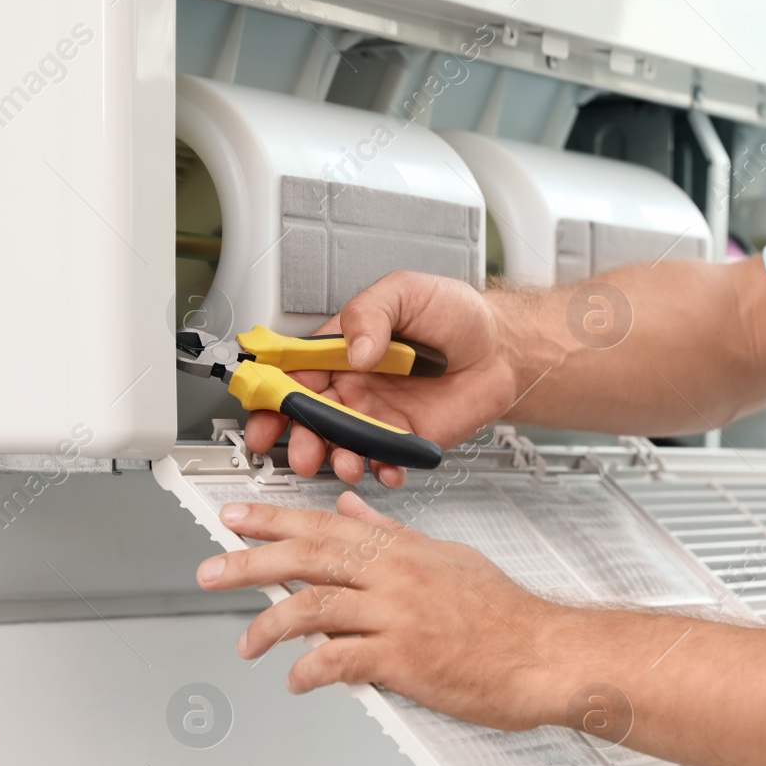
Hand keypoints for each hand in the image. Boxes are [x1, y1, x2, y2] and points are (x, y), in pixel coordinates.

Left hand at [193, 492, 576, 729]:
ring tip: (248, 642)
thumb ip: (395, 536)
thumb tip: (355, 515)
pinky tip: (296, 679)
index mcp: (401, 549)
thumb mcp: (447, 557)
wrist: (544, 653)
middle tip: (210, 571)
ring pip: (311, 609)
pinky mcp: (402, 659)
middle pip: (305, 560)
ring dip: (269, 627)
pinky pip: (338, 661)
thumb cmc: (505, 614)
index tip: (234, 518)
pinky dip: (309, 671)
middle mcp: (393, 576)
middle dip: (248, 563)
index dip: (271, 520)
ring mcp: (396, 616)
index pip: (322, 526)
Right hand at [242, 272, 523, 487]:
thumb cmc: (456, 314)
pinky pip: (383, 463)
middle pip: (310, 417)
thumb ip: (371, 314)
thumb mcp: (405, 292)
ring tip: (344, 464)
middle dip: (299, 438)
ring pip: (341, 445)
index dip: (273, 393)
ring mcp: (377, 417)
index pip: (294, 373)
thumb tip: (355, 349)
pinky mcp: (405, 441)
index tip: (262, 411)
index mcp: (342, 350)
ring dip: (335, 460)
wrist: (503, 347)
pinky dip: (380, 472)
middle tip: (301, 451)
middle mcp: (353, 386)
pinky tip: (383, 471)